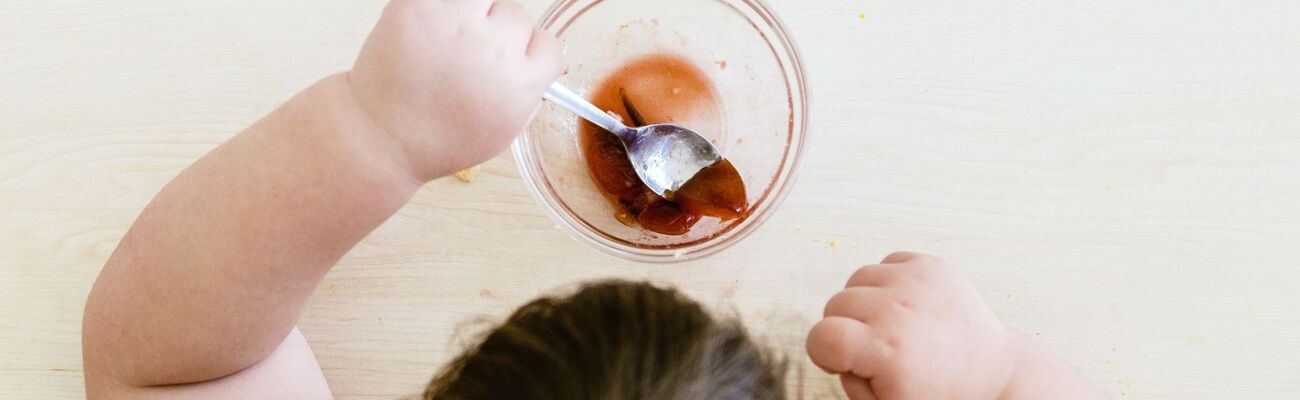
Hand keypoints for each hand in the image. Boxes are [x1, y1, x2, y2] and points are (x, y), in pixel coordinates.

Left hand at [348, 0, 561, 180]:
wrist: (382, 137)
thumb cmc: (439, 140)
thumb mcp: (502, 133)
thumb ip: (527, 96)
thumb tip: (537, 63)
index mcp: (520, 84)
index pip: (548, 44)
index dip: (529, 52)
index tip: (511, 59)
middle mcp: (492, 50)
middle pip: (516, 15)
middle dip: (498, 31)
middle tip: (471, 53)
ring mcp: (453, 24)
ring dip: (474, 11)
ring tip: (451, 36)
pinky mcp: (418, 7)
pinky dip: (440, 6)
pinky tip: (431, 26)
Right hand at [807, 252, 1020, 399]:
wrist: (990, 371)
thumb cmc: (939, 392)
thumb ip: (849, 379)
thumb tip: (837, 349)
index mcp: (886, 351)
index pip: (821, 336)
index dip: (822, 351)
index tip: (841, 359)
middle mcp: (899, 310)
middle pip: (835, 303)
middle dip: (845, 326)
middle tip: (874, 346)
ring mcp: (916, 281)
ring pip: (857, 278)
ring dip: (865, 301)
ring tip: (892, 324)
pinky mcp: (930, 265)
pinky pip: (884, 263)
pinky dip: (888, 283)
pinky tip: (906, 306)